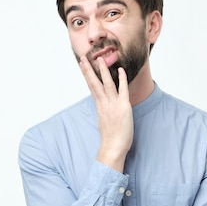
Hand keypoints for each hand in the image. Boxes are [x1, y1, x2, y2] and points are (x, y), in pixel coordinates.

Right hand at [79, 56, 132, 171]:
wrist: (113, 148)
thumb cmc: (110, 138)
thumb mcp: (104, 122)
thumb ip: (104, 112)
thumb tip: (105, 108)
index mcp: (99, 107)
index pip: (92, 87)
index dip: (87, 75)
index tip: (83, 65)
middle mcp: (104, 104)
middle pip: (94, 83)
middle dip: (88, 69)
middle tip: (83, 57)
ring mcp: (113, 105)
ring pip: (106, 84)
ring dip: (102, 70)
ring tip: (100, 59)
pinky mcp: (123, 107)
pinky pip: (122, 90)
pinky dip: (121, 79)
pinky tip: (120, 70)